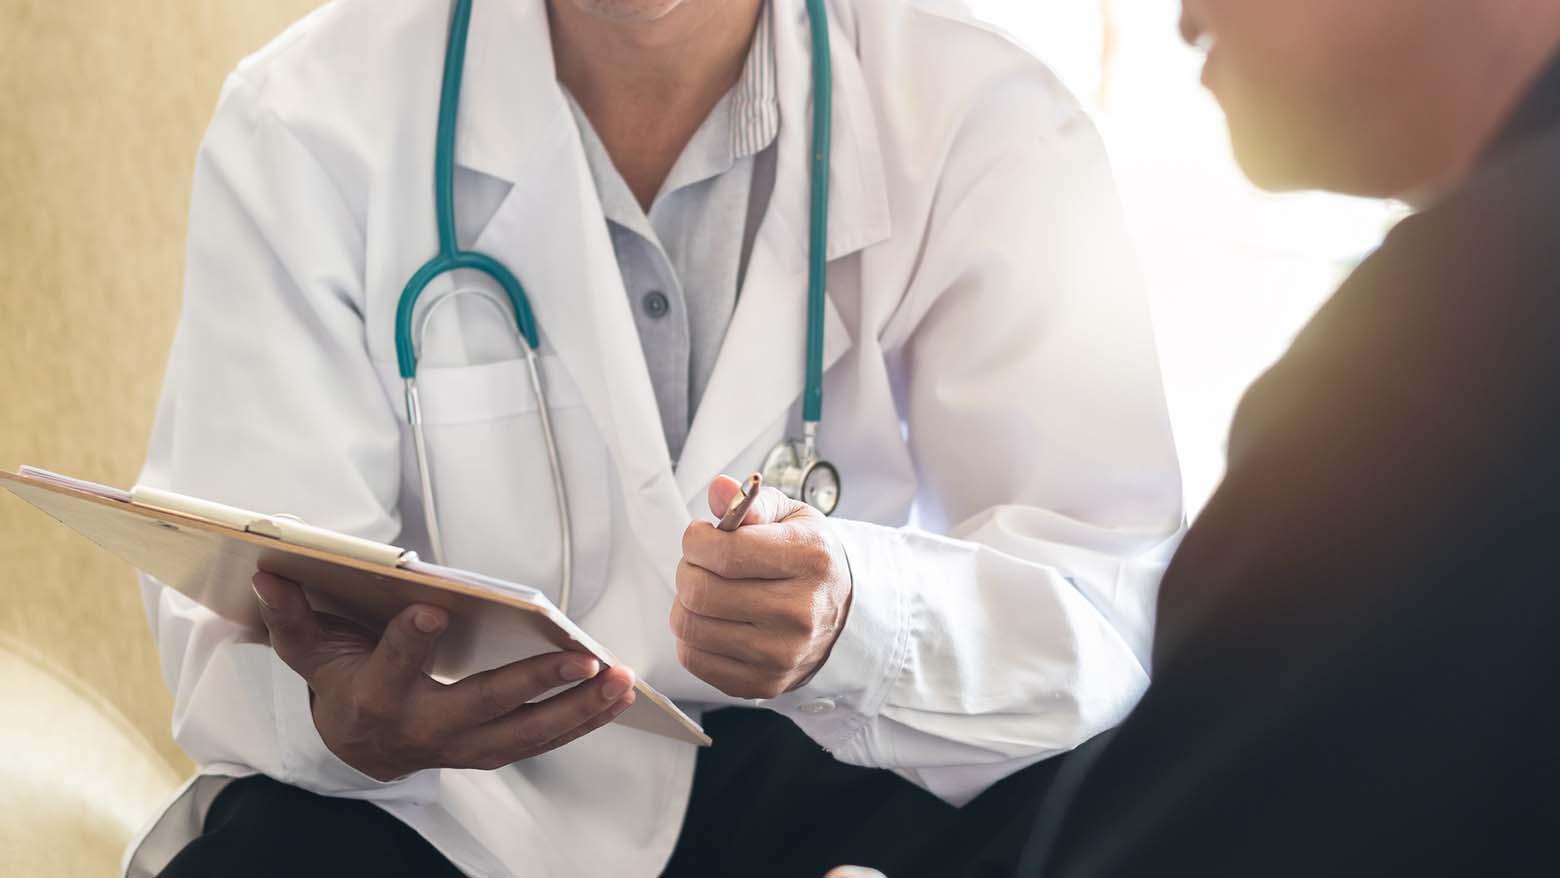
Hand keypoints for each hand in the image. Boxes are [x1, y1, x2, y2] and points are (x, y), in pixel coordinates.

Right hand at [252, 571, 635, 780]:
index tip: (433, 608)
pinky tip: (618, 695)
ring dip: (578, 709)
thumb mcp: (310, 650)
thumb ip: (291, 614)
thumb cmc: (343, 681)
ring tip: (621, 679)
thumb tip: (267, 571)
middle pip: (481, 708)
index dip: (410, 640)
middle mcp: (422, 729)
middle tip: (581, 659)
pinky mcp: (492, 751)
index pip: (392, 666)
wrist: (357, 745)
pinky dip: (582, 719)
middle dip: (533, 684)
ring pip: (525, 735)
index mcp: (374, 697)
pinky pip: (542, 741)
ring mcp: (462, 747)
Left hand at [672, 475, 852, 698]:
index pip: (724, 552)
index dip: (696, 540)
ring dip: (685, 604)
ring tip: (706, 592)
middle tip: (701, 564)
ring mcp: (781, 654)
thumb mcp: (793, 518)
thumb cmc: (810, 561)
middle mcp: (800, 611)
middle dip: (688, 570)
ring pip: (691, 627)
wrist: (843, 618)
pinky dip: (691, 638)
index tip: (701, 536)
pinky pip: (694, 660)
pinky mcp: (762, 683)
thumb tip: (720, 489)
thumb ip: (753, 503)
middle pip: (701, 591)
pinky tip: (712, 622)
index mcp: (810, 559)